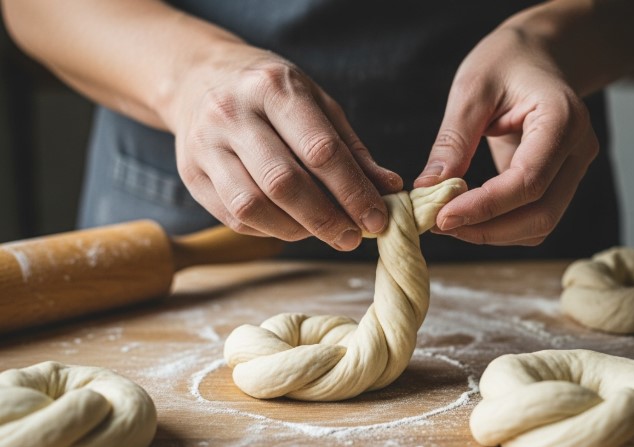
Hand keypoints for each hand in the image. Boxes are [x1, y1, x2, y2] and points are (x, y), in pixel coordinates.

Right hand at [167, 44, 401, 249]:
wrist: (198, 77)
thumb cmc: (271, 93)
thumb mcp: (317, 104)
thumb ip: (352, 150)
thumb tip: (390, 190)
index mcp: (273, 88)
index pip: (319, 150)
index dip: (352, 191)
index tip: (376, 219)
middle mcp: (232, 113)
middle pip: (283, 182)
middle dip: (325, 218)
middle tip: (351, 237)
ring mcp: (205, 145)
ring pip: (252, 206)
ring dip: (296, 230)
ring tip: (323, 232)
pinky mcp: (191, 174)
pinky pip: (234, 218)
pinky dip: (270, 230)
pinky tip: (292, 226)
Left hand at [414, 24, 598, 245]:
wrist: (538, 55)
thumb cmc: (506, 61)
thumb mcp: (472, 89)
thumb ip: (454, 140)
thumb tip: (428, 189)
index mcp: (562, 119)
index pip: (528, 181)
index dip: (485, 207)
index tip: (442, 216)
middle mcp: (579, 149)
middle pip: (541, 214)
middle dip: (488, 229)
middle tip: (440, 224)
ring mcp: (576, 168)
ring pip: (541, 224)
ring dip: (494, 233)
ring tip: (450, 219)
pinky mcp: (562, 181)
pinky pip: (536, 217)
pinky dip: (502, 226)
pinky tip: (469, 213)